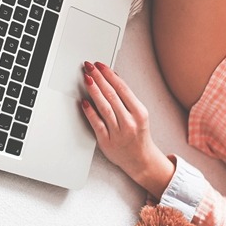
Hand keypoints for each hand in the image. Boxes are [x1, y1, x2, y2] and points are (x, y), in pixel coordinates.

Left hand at [81, 62, 174, 197]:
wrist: (141, 160)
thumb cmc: (139, 135)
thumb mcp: (139, 114)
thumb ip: (126, 98)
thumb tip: (112, 77)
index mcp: (140, 113)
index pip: (122, 88)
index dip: (109, 75)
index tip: (100, 65)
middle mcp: (130, 122)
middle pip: (112, 95)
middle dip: (99, 78)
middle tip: (89, 67)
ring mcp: (118, 132)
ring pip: (104, 107)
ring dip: (94, 91)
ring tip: (87, 78)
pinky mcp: (107, 142)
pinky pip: (96, 124)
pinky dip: (90, 112)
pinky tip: (84, 102)